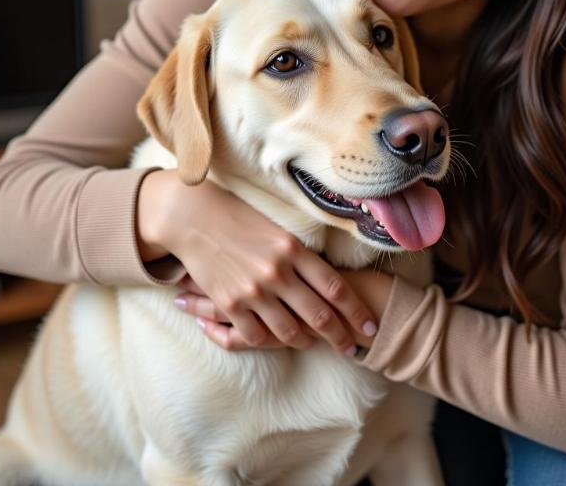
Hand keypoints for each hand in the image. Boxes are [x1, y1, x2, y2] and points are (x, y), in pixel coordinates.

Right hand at [136, 169, 378, 353]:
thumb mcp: (278, 229)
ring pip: (289, 330)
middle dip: (340, 336)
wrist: (195, 217)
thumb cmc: (241, 218)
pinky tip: (274, 339)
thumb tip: (330, 277)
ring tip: (312, 343)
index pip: (335, 287)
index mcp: (293, 249)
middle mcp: (277, 271)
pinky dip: (268, 341)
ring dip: (305, 341)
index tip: (370, 325)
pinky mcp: (230, 302)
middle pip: (319, 315)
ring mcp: (253, 289)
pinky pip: (255, 335)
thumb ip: (301, 253)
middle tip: (352, 348)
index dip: (356, 311)